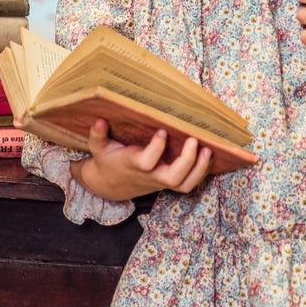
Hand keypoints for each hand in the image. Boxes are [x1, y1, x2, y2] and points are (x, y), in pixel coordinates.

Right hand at [70, 119, 213, 200]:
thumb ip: (97, 135)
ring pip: (184, 184)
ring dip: (200, 169)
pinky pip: (189, 184)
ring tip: (208, 149)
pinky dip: (202, 172)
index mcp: (132, 164)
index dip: (156, 148)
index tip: (162, 131)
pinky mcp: (169, 183)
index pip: (146, 162)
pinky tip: (208, 154)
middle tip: (194, 140)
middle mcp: (150, 175)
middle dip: (187, 161)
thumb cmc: (107, 161)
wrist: (111, 185)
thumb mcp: (98, 148)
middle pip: (172, 178)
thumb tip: (100, 121)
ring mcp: (161, 181)